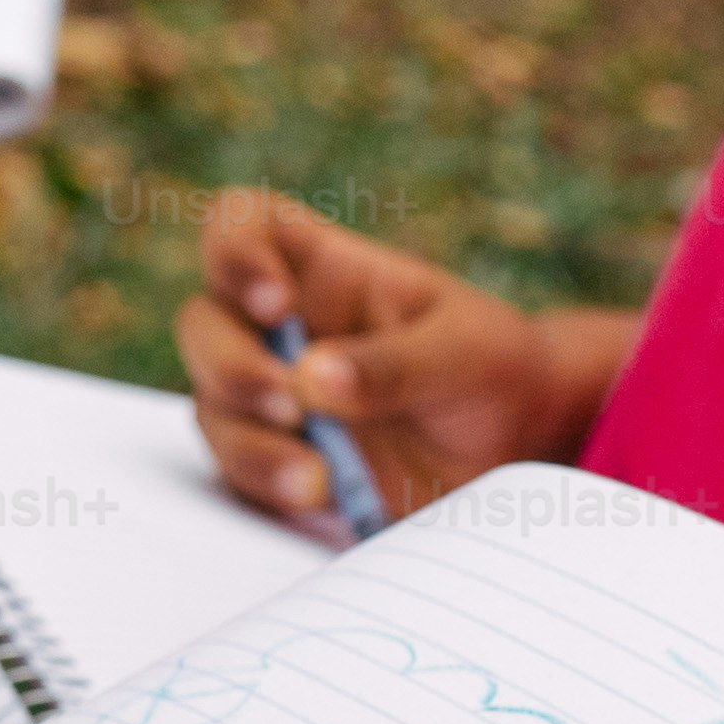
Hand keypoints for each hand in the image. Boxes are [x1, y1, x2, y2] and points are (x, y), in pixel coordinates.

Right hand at [174, 191, 631, 525]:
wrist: (518, 449)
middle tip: (292, 405)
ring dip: (250, 443)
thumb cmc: (494, 370)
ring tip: (318, 480)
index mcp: (324, 271)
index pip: (243, 226)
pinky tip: (318, 496)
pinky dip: (266, 483)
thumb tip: (312, 379)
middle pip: (205, 323)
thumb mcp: (467, 351)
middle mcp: (283, 328)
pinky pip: (238, 467)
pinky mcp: (281, 456)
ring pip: (213, 403)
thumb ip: (396, 362)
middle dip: (233, 366)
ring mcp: (276, 393)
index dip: (235, 254)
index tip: (276, 305)